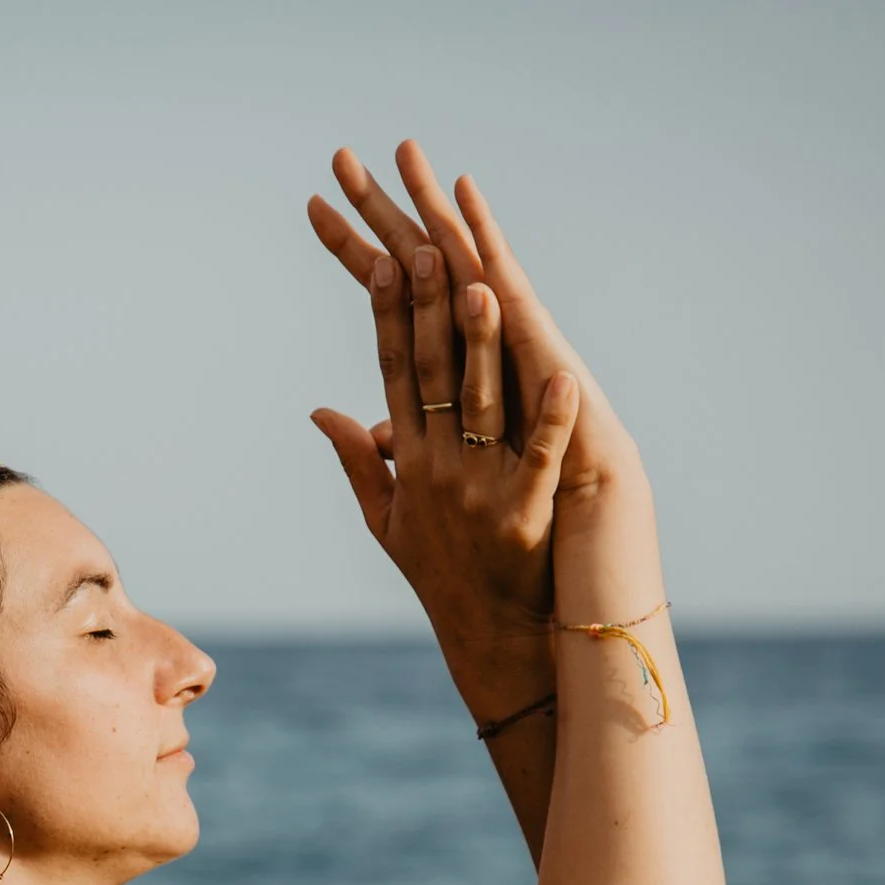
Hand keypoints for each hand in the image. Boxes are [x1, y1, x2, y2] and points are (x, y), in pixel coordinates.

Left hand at [309, 142, 646, 509]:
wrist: (575, 507)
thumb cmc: (511, 492)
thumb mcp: (433, 469)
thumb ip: (393, 442)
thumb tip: (361, 428)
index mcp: (442, 353)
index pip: (383, 292)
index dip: (350, 251)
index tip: (312, 207)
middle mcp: (470, 325)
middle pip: (411, 256)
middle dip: (374, 207)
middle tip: (340, 154)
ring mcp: (500, 323)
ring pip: (454, 251)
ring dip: (427, 201)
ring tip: (402, 151)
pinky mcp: (529, 331)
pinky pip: (502, 274)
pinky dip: (483, 232)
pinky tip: (462, 191)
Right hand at [311, 226, 577, 633]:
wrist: (488, 635)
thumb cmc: (441, 572)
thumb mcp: (385, 520)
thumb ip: (356, 461)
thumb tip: (321, 412)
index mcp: (407, 461)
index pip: (392, 374)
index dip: (389, 317)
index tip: (385, 262)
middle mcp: (438, 468)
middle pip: (430, 375)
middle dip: (428, 309)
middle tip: (429, 249)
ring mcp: (480, 491)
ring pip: (480, 404)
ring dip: (482, 346)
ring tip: (486, 290)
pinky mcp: (525, 515)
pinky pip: (539, 457)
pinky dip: (551, 417)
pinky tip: (564, 374)